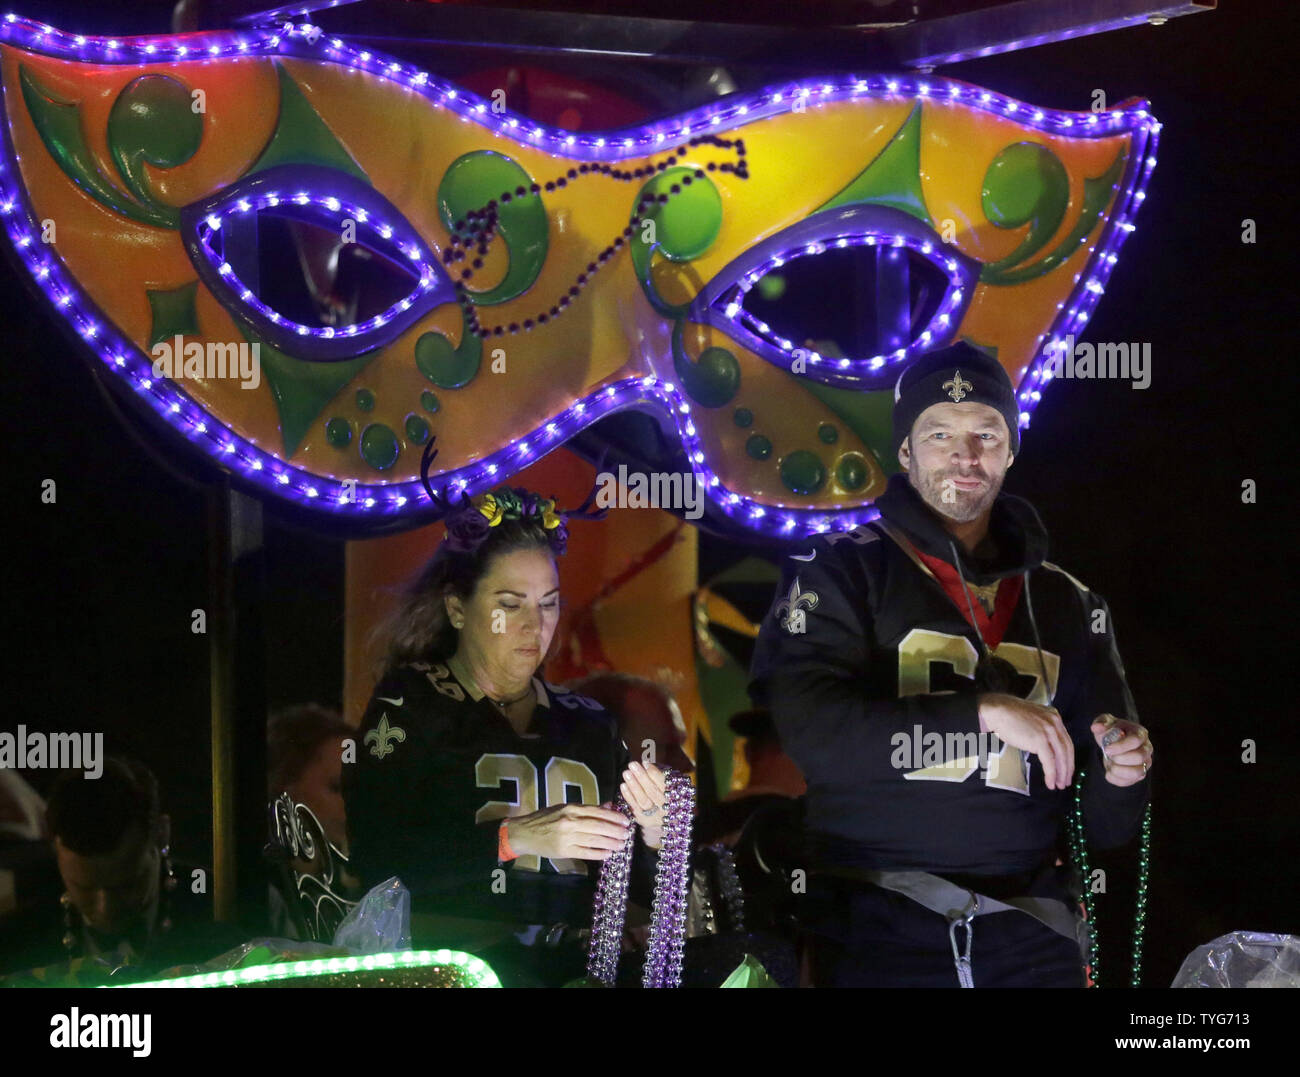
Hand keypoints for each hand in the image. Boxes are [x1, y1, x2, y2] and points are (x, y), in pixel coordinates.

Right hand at [504, 803, 630, 860]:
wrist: (525, 833)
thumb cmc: (546, 818)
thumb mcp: (565, 808)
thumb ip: (587, 809)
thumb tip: (609, 806)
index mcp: (571, 808)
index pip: (598, 812)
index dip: (614, 817)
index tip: (626, 821)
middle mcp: (570, 821)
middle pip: (598, 826)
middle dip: (615, 831)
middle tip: (627, 835)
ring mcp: (567, 837)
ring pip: (594, 840)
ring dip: (610, 843)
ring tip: (621, 845)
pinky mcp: (564, 851)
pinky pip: (585, 852)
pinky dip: (598, 853)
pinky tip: (608, 853)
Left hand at [620, 761, 665, 849]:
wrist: (668, 817)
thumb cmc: (669, 794)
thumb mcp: (672, 784)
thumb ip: (662, 775)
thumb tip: (646, 765)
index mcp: (677, 797)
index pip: (665, 785)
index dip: (654, 774)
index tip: (645, 763)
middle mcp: (667, 808)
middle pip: (653, 793)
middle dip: (642, 777)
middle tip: (632, 765)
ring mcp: (656, 816)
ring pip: (644, 801)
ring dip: (634, 786)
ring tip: (627, 773)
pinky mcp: (645, 820)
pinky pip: (635, 808)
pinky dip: (628, 796)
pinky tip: (623, 785)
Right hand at [977, 692, 1074, 790]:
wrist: (997, 711)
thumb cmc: (1009, 716)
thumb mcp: (1032, 720)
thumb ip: (1042, 730)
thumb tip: (1046, 748)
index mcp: (1054, 717)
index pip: (1066, 741)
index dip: (1068, 758)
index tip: (1066, 770)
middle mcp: (1054, 722)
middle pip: (1067, 750)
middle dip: (1067, 769)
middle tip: (1065, 781)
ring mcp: (1048, 731)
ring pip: (1061, 757)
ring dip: (1061, 774)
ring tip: (1058, 785)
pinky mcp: (1040, 740)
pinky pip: (1049, 761)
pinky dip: (1051, 774)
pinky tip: (1049, 783)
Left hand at [1090, 714, 1151, 786]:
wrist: (1113, 742)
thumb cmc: (1111, 730)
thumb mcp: (1104, 722)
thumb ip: (1101, 722)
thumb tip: (1097, 727)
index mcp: (1140, 733)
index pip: (1135, 741)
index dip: (1120, 746)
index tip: (1106, 749)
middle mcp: (1146, 748)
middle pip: (1140, 757)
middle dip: (1120, 758)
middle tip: (1108, 755)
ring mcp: (1145, 762)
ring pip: (1139, 772)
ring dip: (1119, 770)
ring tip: (1109, 764)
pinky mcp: (1139, 774)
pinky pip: (1130, 782)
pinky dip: (1116, 779)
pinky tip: (1108, 772)